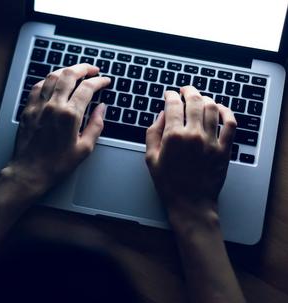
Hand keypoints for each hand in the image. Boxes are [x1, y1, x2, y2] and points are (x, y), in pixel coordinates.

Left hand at [2, 64, 110, 193]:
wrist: (30, 171)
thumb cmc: (57, 164)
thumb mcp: (84, 148)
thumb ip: (96, 125)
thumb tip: (102, 109)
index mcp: (70, 115)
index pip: (87, 88)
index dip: (99, 81)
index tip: (105, 81)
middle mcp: (53, 106)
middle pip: (69, 75)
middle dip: (84, 68)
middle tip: (92, 70)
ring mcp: (39, 105)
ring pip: (53, 76)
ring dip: (66, 70)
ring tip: (75, 72)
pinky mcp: (28, 109)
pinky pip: (38, 86)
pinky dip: (49, 80)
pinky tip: (54, 82)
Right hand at [145, 86, 236, 226]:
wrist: (190, 202)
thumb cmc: (168, 183)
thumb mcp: (151, 158)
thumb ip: (153, 133)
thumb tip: (161, 115)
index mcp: (174, 136)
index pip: (173, 105)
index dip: (170, 96)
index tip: (168, 94)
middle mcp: (194, 135)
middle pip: (194, 101)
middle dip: (188, 91)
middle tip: (184, 89)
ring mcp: (211, 141)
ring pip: (212, 108)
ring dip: (205, 99)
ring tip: (200, 98)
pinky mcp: (224, 148)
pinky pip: (230, 124)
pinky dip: (226, 112)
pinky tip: (221, 108)